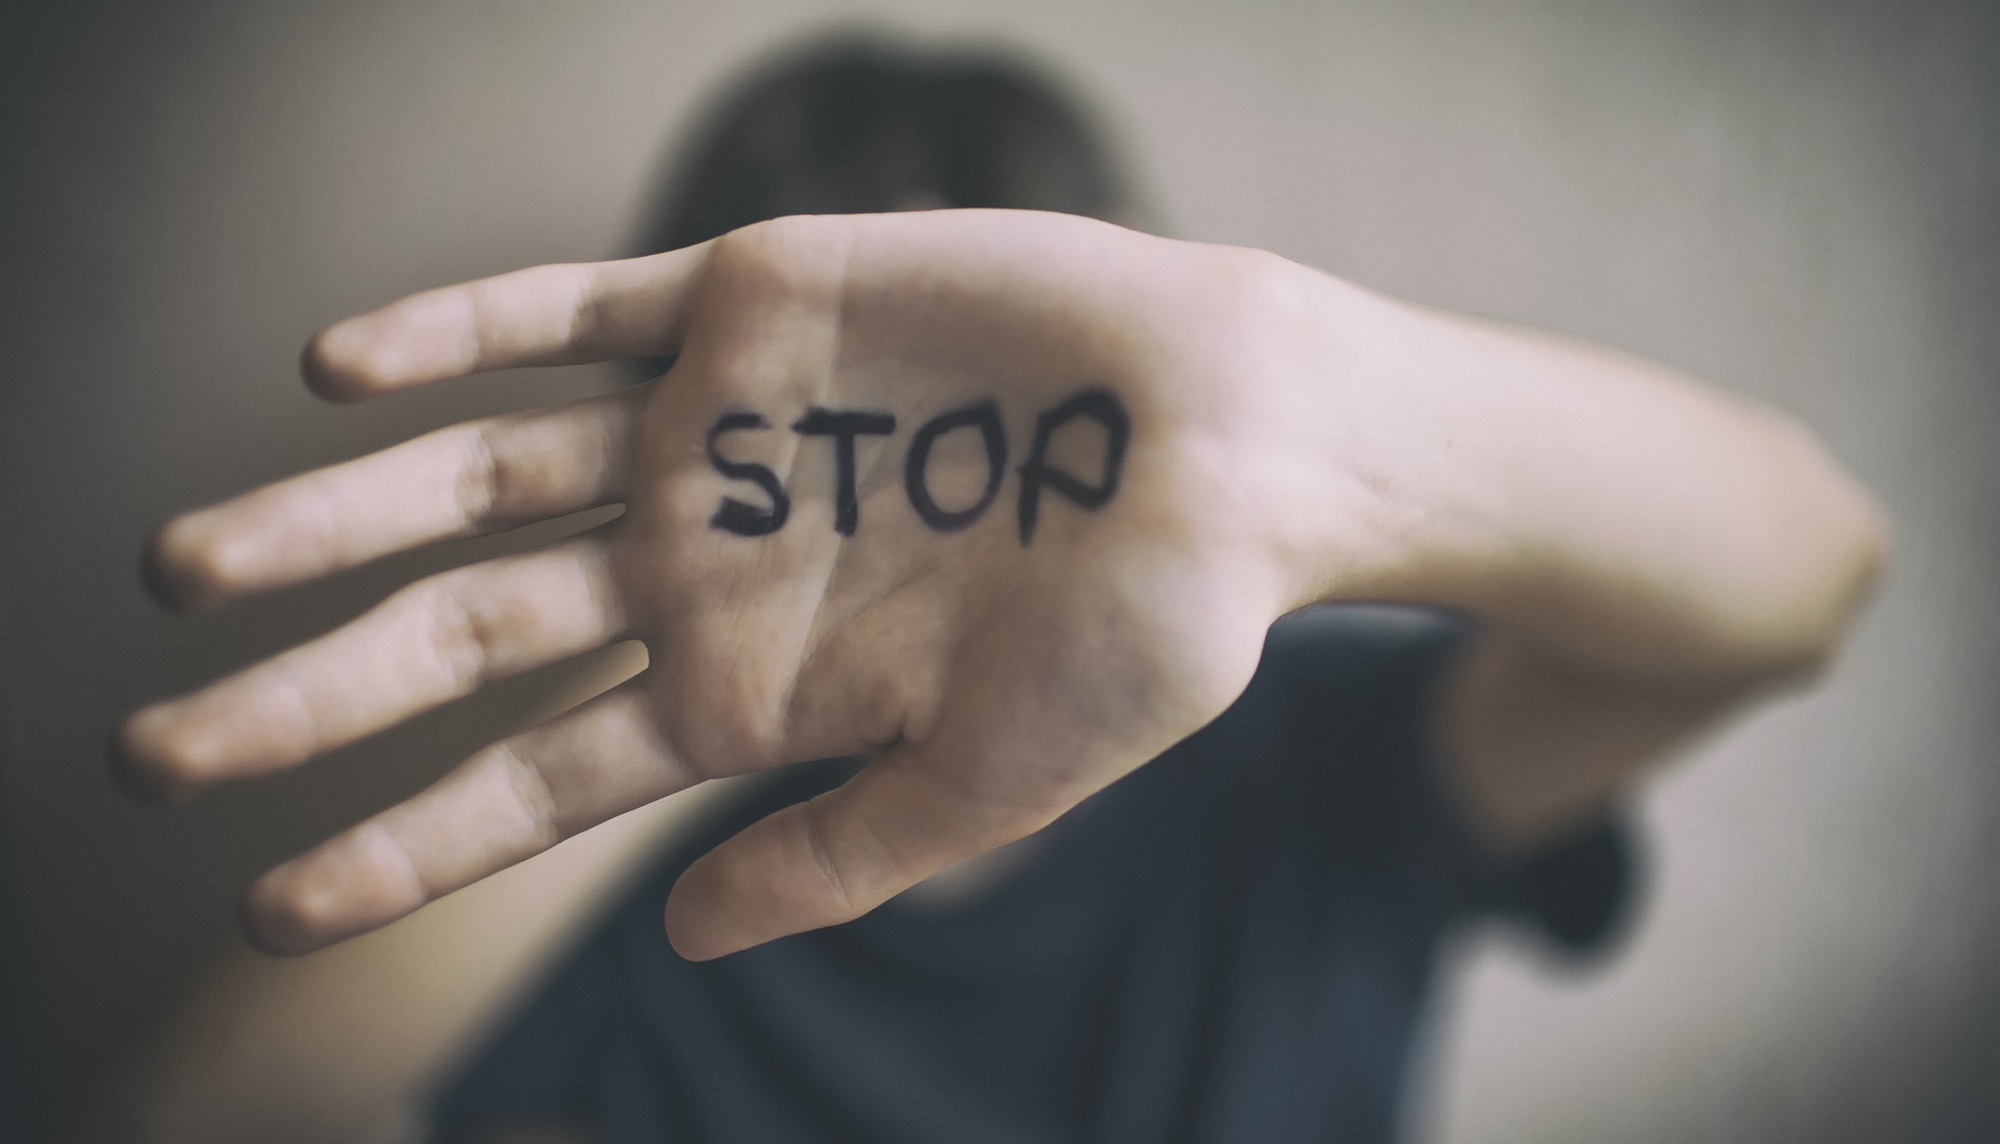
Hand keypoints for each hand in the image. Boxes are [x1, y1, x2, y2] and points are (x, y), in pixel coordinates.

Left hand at [118, 211, 1319, 958]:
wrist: (1243, 447)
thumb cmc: (1144, 633)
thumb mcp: (991, 784)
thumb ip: (832, 860)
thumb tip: (671, 951)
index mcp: (747, 690)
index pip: (533, 780)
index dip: (401, 845)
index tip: (266, 906)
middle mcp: (702, 560)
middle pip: (465, 632)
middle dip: (310, 691)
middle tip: (151, 752)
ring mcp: (712, 434)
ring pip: (478, 472)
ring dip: (333, 514)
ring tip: (180, 568)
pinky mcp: (749, 305)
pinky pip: (570, 310)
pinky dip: (456, 332)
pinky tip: (339, 371)